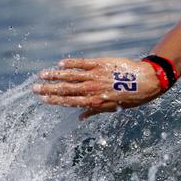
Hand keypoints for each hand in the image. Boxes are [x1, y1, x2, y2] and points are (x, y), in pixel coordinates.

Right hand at [32, 57, 162, 119]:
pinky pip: (83, 63)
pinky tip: (61, 63)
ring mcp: (96, 75)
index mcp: (95, 102)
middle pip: (66, 89)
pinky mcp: (101, 63)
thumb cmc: (131, 97)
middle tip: (34, 88)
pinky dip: (71, 63)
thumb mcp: (113, 108)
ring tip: (42, 74)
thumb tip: (79, 118)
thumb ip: (94, 111)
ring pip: (71, 75)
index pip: (70, 101)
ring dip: (55, 75)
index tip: (43, 98)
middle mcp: (93, 89)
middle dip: (49, 89)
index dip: (55, 100)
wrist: (146, 81)